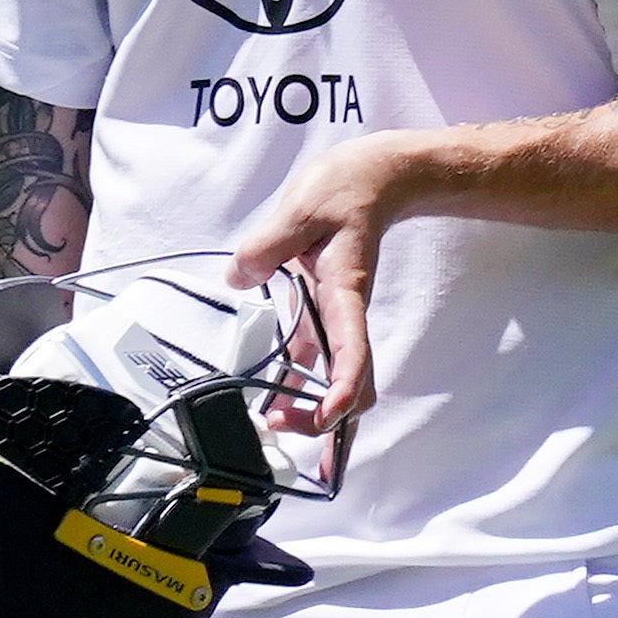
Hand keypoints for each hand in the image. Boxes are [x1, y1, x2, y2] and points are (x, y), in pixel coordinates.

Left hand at [225, 136, 421, 426]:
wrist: (376, 180)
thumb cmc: (345, 190)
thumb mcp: (301, 208)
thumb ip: (268, 244)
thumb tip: (240, 276)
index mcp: (344, 292)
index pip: (352, 349)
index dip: (345, 387)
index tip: (329, 415)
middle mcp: (344, 314)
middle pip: (351, 383)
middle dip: (329, 420)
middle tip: (287, 436)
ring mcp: (333, 317)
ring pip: (334, 379)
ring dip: (313, 412)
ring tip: (276, 432)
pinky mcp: (319, 314)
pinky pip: (315, 362)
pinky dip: (301, 389)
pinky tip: (275, 403)